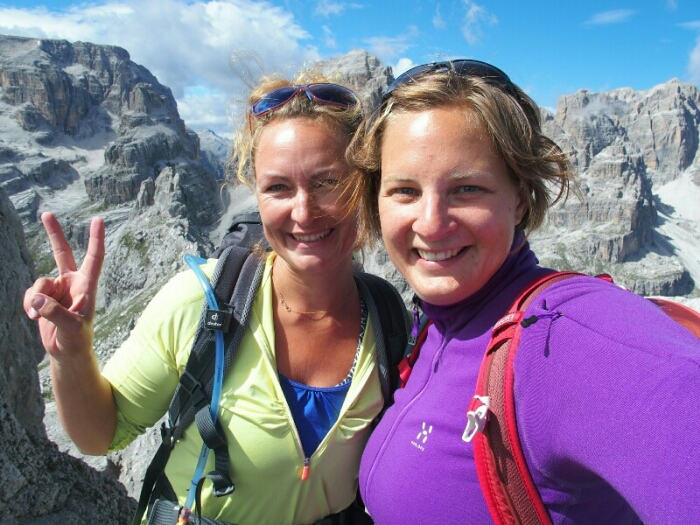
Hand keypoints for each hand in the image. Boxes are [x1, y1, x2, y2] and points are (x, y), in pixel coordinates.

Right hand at [24, 212, 104, 360]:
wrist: (66, 351)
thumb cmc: (76, 339)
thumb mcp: (70, 328)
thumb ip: (55, 313)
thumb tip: (37, 300)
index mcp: (87, 285)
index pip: (94, 258)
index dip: (95, 239)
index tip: (98, 220)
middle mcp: (72, 282)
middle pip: (62, 252)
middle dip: (53, 233)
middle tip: (46, 213)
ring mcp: (57, 289)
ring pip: (39, 282)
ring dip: (35, 298)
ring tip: (37, 315)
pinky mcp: (44, 297)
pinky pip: (30, 293)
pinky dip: (28, 304)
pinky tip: (32, 317)